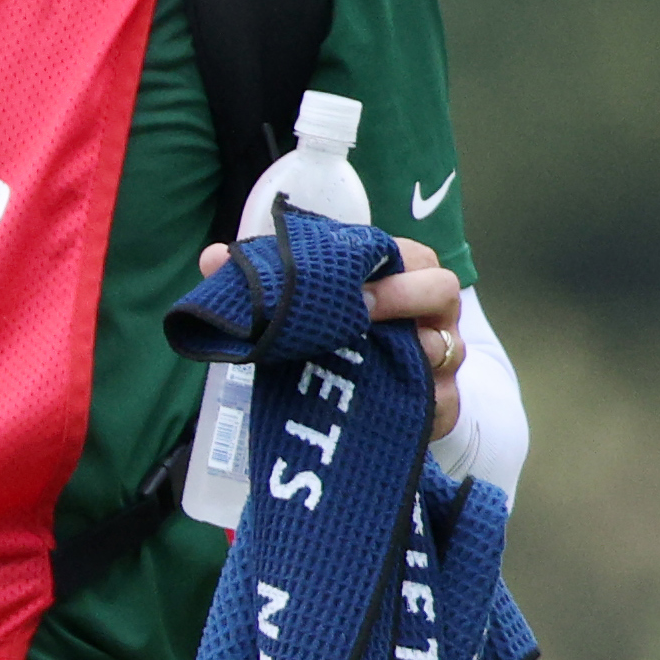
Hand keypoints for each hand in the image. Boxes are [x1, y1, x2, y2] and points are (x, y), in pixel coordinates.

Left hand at [198, 232, 465, 439]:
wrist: (363, 405)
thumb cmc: (338, 340)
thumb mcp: (304, 311)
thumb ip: (265, 280)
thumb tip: (213, 258)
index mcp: (401, 280)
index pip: (410, 254)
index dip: (386, 258)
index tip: (349, 276)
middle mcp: (430, 316)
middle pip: (441, 289)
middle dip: (403, 296)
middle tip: (360, 310)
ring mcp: (441, 360)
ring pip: (446, 348)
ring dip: (411, 351)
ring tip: (368, 357)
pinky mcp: (441, 405)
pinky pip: (445, 402)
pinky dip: (421, 403)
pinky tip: (385, 402)